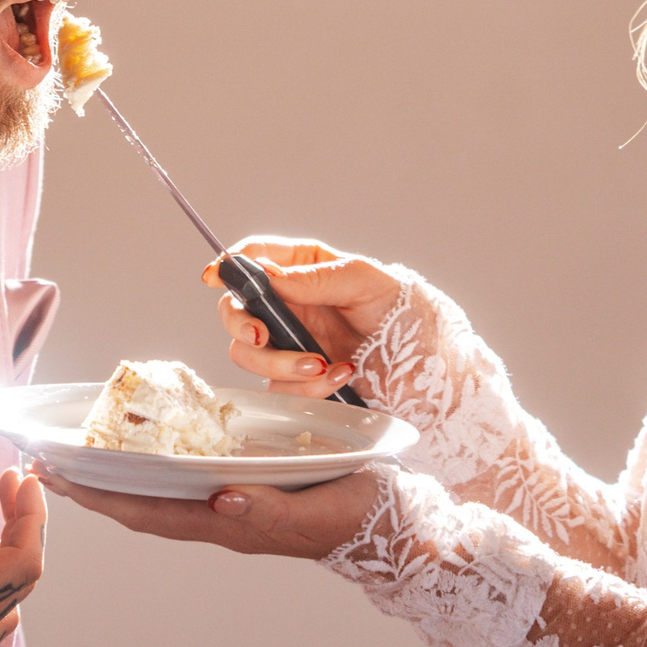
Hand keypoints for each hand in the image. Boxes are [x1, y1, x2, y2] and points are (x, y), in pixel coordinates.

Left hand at [39, 463, 383, 561]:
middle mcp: (221, 515)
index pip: (149, 512)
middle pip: (140, 505)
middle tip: (41, 464)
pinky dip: (150, 467)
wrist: (395, 525)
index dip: (100, 497)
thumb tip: (219, 498)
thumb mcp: (317, 507)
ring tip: (74, 456)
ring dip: (114, 479)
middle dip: (90, 489)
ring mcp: (231, 506)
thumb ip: (268, 507)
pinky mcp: (245, 490)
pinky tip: (139, 449)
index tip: (55, 478)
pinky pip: (183, 481)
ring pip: (157, 495)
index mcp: (231, 522)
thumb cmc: (359, 514)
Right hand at [205, 237, 401, 397]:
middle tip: (261, 335)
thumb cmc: (404, 313)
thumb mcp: (363, 281)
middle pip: (235, 310)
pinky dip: (306, 386)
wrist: (430, 369)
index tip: (215, 275)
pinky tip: (340, 376)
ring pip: (248, 354)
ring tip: (322, 364)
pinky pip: (279, 387)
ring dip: (280, 362)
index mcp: (304, 269)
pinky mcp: (299, 380)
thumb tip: (265, 273)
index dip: (230, 266)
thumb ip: (313, 277)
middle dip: (240, 323)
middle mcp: (290, 305)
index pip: (254, 258)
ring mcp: (291, 344)